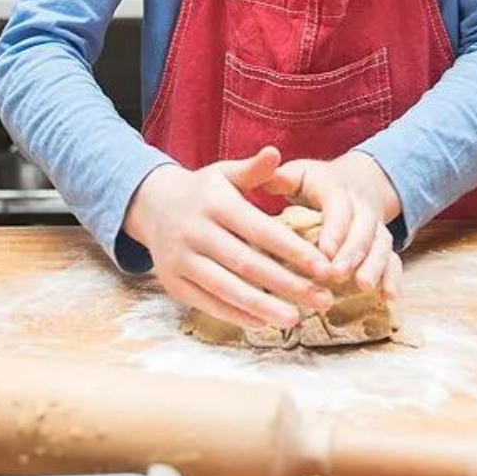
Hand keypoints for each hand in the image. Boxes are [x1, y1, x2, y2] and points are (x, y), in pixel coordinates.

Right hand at [123, 146, 337, 330]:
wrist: (152, 206)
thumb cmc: (203, 191)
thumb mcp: (224, 173)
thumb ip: (253, 169)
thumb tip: (275, 152)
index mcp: (214, 202)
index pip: (260, 230)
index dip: (293, 250)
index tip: (324, 267)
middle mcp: (194, 231)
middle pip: (247, 263)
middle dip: (287, 284)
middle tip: (323, 299)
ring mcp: (180, 259)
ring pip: (226, 288)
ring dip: (263, 307)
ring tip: (295, 320)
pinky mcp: (172, 282)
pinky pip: (206, 303)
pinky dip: (235, 314)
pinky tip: (262, 323)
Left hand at [271, 153, 403, 300]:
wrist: (357, 180)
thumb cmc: (316, 183)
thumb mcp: (299, 174)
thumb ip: (281, 177)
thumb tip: (264, 173)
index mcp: (336, 190)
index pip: (338, 208)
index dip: (334, 230)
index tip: (324, 251)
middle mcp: (361, 207)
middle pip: (363, 228)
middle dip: (353, 252)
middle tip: (338, 275)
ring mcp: (376, 226)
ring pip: (382, 244)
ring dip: (375, 265)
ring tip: (364, 286)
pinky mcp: (383, 244)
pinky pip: (394, 259)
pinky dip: (394, 277)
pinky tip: (390, 298)